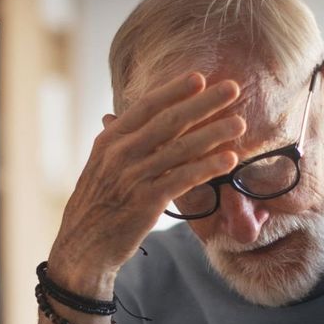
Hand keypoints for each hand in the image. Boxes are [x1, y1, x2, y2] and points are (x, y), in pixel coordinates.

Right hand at [48, 72, 246, 295]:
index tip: (199, 77)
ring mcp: (133, 178)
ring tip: (240, 123)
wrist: (83, 246)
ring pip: (181, 148)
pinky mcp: (147, 202)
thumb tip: (114, 116)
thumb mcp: (98, 167)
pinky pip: (184, 179)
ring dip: (214, 133)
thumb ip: (114, 142)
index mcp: (109, 140)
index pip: (146, 106)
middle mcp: (120, 154)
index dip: (174, 90)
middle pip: (169, 121)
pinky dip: (208, 167)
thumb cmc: (95, 206)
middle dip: (204, 103)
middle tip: (232, 88)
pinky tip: (229, 159)